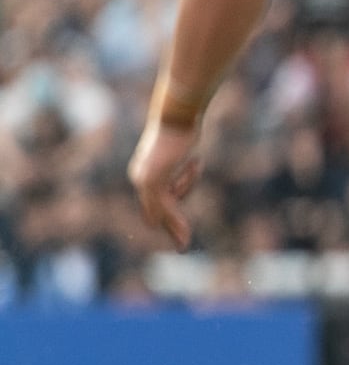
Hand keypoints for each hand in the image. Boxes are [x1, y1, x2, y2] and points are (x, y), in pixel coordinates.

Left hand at [128, 118, 203, 249]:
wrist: (176, 118)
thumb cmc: (181, 129)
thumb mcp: (181, 150)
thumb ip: (180, 163)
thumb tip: (189, 164)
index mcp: (143, 171)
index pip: (161, 199)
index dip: (170, 216)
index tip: (178, 232)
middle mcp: (139, 177)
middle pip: (160, 210)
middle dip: (175, 228)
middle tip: (183, 246)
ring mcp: (144, 181)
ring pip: (166, 210)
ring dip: (182, 211)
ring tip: (192, 182)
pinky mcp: (153, 182)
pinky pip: (167, 207)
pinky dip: (176, 223)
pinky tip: (183, 239)